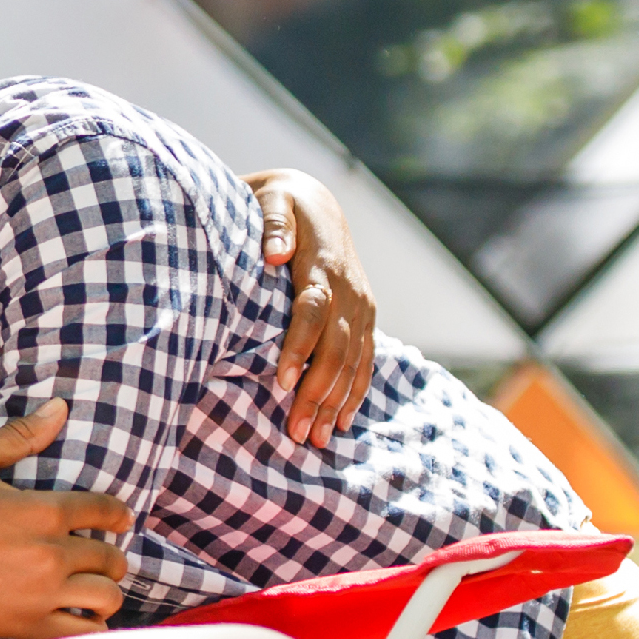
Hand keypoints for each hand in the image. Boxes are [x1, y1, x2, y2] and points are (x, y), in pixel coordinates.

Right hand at [0, 399, 132, 638]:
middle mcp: (50, 553)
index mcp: (42, 510)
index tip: (118, 519)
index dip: (117, 514)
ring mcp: (41, 594)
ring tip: (92, 588)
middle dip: (111, 556)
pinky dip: (91, 626)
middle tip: (99, 557)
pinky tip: (79, 617)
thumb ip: (19, 435)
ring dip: (106, 592)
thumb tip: (59, 407)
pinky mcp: (26, 626)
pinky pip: (84, 633)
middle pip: (112, 559)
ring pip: (107, 597)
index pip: (105, 510)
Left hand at [243, 168, 377, 447]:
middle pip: (336, 348)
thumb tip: (275, 253)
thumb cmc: (281, 202)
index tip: (280, 381)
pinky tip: (342, 422)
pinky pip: (365, 359)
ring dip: (336, 402)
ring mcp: (362, 306)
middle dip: (317, 391)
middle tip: (296, 431)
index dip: (299, 346)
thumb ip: (273, 223)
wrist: (316, 199)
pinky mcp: (366, 316)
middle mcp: (349, 290)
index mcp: (323, 264)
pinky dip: (355, 391)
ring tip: (316, 439)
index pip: (313, 311)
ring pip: (353, 361)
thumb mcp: (273, 199)